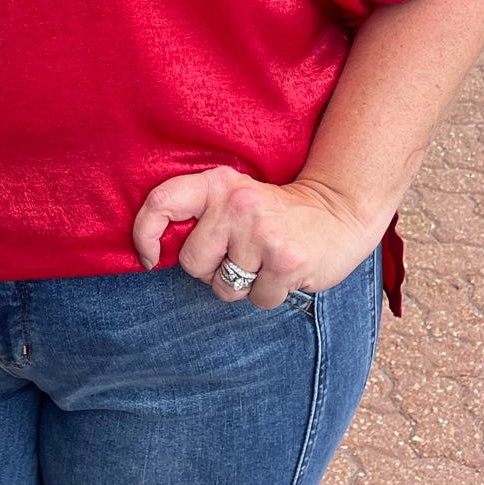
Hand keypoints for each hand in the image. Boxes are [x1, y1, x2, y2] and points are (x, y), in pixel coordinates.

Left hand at [131, 167, 379, 308]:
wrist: (339, 211)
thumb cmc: (275, 212)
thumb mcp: (235, 196)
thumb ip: (200, 214)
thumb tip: (155, 254)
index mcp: (218, 184)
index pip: (162, 202)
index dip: (145, 234)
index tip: (150, 257)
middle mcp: (237, 204)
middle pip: (192, 263)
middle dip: (211, 271)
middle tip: (240, 255)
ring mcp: (262, 233)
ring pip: (224, 288)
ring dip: (242, 286)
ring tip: (263, 262)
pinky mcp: (286, 261)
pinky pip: (258, 300)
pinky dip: (270, 295)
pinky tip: (283, 272)